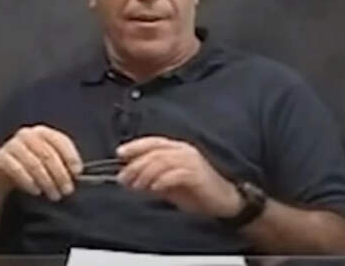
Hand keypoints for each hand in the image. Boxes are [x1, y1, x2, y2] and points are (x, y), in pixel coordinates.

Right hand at [0, 125, 82, 200]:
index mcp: (42, 132)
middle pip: (48, 154)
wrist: (1, 172)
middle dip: (60, 174)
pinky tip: (36, 191)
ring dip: (46, 181)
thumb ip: (62, 162)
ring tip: (54, 195)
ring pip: (34, 163)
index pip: (60, 140)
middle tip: (67, 190)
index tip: (77, 173)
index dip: (71, 156)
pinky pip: (16, 169)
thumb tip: (76, 174)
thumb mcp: (47, 160)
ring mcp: (12, 145)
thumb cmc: (30, 165)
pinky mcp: (0, 158)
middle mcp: (26, 134)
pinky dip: (28, 181)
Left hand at [116, 136, 242, 217]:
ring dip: (146, 174)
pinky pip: (175, 174)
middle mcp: (184, 150)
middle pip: (154, 152)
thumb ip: (152, 178)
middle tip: (124, 178)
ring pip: (162, 161)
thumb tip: (129, 178)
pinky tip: (154, 188)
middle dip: (136, 165)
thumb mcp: (169, 184)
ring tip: (137, 186)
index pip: (153, 142)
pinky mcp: (198, 174)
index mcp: (178, 148)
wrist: (224, 202)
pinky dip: (162, 181)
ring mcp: (192, 161)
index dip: (135, 146)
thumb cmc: (197, 192)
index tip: (119, 153)